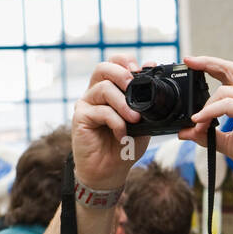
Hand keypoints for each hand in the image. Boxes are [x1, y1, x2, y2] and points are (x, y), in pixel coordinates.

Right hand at [72, 55, 150, 189]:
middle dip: (122, 74)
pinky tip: (122, 134)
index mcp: (110, 90)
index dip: (126, 61)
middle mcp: (95, 93)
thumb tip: (152, 71)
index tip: (142, 71)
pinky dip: (116, 122)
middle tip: (135, 86)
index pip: (113, 63)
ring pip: (103, 88)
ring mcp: (86, 104)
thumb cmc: (125, 146)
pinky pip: (101, 111)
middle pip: (103, 68)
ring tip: (135, 119)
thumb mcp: (143, 123)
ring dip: (123, 103)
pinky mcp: (80, 118)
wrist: (110, 172)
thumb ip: (146, 101)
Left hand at [177, 55, 232, 181]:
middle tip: (188, 61)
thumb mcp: (230, 144)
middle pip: (230, 68)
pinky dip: (211, 112)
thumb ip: (208, 136)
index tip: (191, 61)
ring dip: (205, 107)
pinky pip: (229, 106)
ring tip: (196, 123)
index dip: (211, 64)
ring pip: (225, 91)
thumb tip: (185, 132)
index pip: (230, 73)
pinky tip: (201, 121)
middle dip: (207, 62)